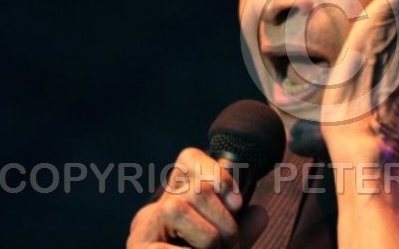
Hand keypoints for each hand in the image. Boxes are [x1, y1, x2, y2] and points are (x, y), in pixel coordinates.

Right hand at [126, 147, 266, 248]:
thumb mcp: (226, 241)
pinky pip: (166, 246)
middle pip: (195, 188)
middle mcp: (155, 208)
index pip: (189, 159)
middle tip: (232, 246)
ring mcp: (142, 229)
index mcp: (176, 200)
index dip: (218, 175)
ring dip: (209, 239)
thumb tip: (261, 214)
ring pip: (178, 208)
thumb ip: (243, 227)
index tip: (237, 204)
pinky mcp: (138, 248)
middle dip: (225, 221)